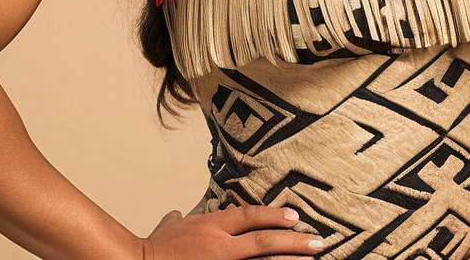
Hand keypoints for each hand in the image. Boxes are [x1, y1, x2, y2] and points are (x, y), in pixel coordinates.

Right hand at [140, 204, 324, 259]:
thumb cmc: (151, 250)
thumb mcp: (167, 228)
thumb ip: (177, 221)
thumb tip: (175, 216)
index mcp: (211, 226)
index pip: (249, 216)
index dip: (274, 215)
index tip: (295, 216)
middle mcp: (220, 245)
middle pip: (264, 239)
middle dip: (293, 240)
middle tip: (318, 240)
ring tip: (312, 259)